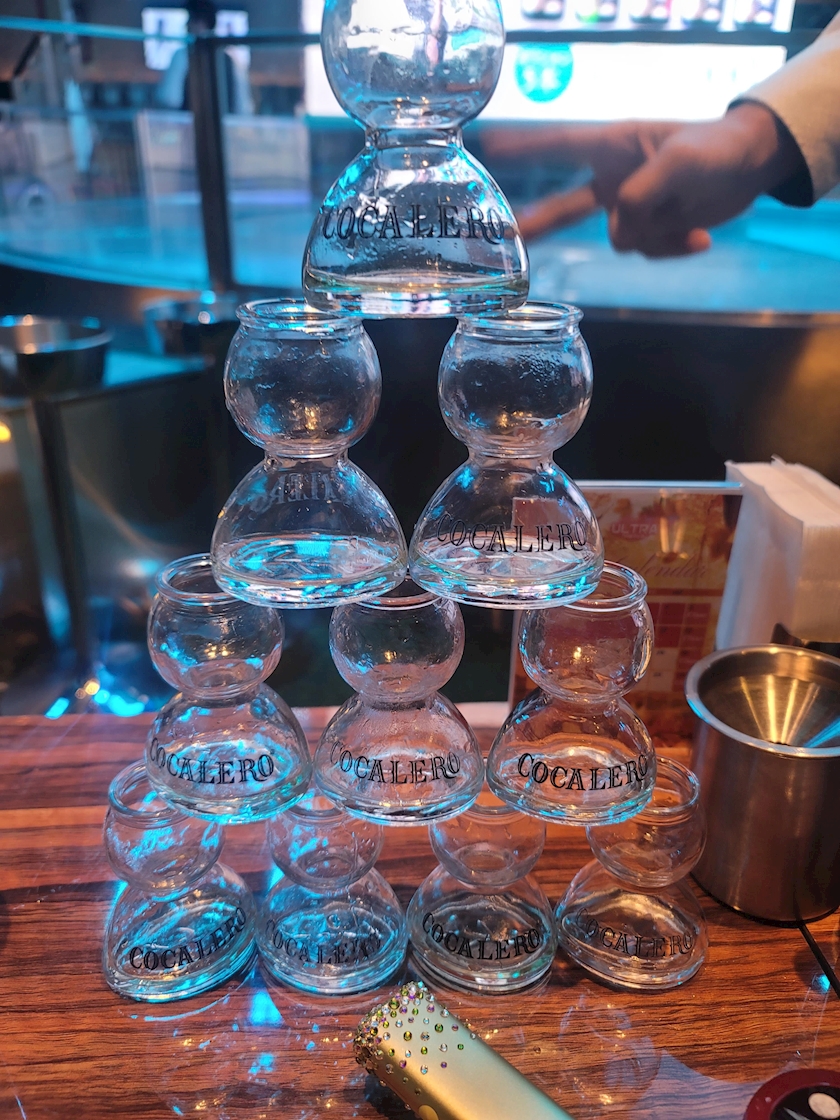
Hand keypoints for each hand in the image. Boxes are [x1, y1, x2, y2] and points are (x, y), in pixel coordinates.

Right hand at [484, 104, 801, 256]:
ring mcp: (630, 208)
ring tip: (688, 215)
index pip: (559, 147)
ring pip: (622, 241)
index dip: (523, 150)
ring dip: (655, 237)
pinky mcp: (649, 230)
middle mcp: (613, 180)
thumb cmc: (714, 149)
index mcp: (613, 147)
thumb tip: (619, 232)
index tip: (487, 147)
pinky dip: (672, 249)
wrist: (750, 169)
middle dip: (538, 224)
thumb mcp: (680, 165)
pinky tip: (699, 235)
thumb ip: (642, 195)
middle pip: (565, 208)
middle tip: (507, 236)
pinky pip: (646, 253)